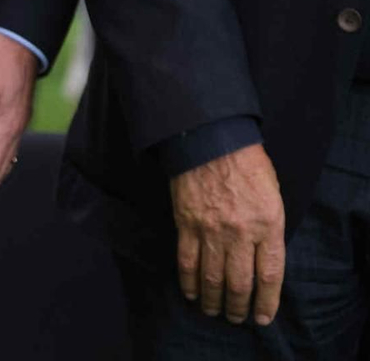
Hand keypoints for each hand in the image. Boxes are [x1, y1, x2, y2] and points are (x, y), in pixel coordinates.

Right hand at [170, 143, 285, 326]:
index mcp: (267, 225)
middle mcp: (240, 233)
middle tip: (236, 318)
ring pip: (212, 277)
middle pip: (240, 282)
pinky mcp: (186, 224)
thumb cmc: (246, 164)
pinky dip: (188, 282)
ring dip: (214, 300)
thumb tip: (261, 257)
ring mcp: (211, 230)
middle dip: (238, 306)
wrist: (210, 140)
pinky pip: (187, 261)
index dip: (266, 302)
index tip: (263, 317)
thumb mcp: (273, 196)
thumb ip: (269, 229)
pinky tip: (191, 293)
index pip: (269, 275)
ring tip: (215, 312)